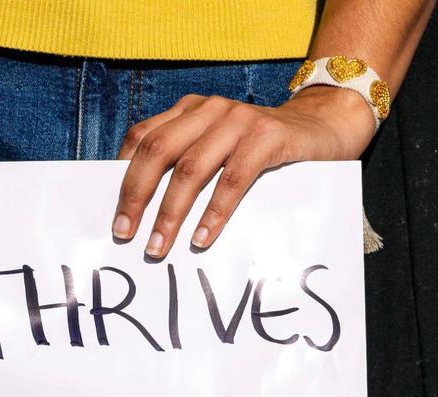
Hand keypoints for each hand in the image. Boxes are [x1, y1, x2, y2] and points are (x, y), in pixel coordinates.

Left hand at [112, 86, 374, 258]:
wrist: (323, 128)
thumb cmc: (259, 150)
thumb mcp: (217, 149)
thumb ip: (185, 164)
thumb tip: (141, 213)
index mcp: (189, 111)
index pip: (143, 139)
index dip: (124, 177)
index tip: (114, 216)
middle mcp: (209, 110)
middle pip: (158, 151)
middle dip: (137, 197)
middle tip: (126, 235)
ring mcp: (239, 120)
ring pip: (191, 168)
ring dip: (170, 213)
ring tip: (158, 247)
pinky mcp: (268, 137)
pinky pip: (233, 179)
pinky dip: (214, 212)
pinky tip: (202, 238)